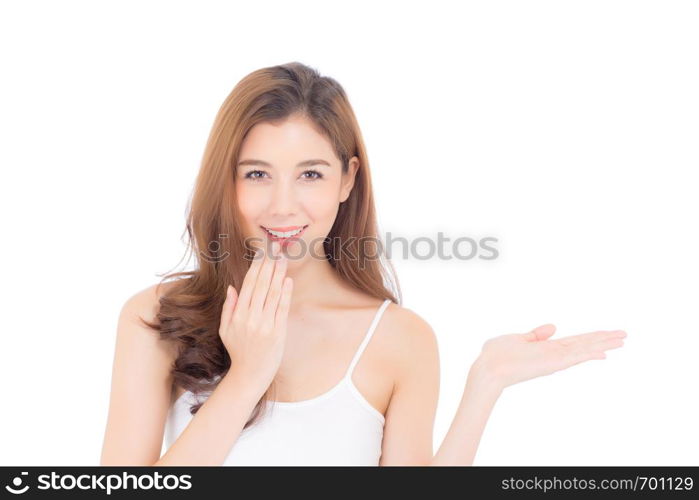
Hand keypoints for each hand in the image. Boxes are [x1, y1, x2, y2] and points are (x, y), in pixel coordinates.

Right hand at [219, 241, 292, 386]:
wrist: (250, 374)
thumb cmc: (238, 351)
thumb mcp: (225, 330)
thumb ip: (229, 308)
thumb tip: (232, 287)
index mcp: (237, 315)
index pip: (248, 284)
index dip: (256, 266)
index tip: (262, 252)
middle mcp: (251, 317)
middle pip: (262, 285)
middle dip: (269, 264)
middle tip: (276, 248)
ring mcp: (265, 324)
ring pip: (273, 294)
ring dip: (279, 274)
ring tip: (283, 258)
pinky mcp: (277, 332)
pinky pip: (282, 308)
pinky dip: (286, 293)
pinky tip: (288, 280)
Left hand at [472, 324, 627, 390]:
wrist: (488, 368)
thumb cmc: (496, 356)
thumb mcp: (516, 339)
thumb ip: (535, 334)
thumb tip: (554, 326)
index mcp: (546, 348)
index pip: (574, 341)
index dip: (591, 337)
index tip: (607, 334)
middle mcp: (554, 354)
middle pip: (584, 344)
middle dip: (604, 339)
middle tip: (624, 335)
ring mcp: (554, 359)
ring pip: (584, 349)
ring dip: (603, 344)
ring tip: (623, 340)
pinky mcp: (552, 363)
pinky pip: (574, 356)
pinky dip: (589, 353)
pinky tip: (605, 351)